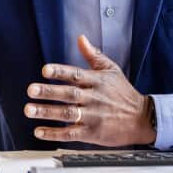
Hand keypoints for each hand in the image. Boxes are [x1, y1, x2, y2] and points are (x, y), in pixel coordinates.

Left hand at [26, 35, 156, 146]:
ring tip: (29, 110)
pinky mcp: (93, 133)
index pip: (76, 74)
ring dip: (47, 112)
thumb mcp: (112, 70)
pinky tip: (39, 131)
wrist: (142, 119)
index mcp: (97, 81)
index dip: (60, 72)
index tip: (45, 70)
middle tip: (31, 90)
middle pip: (69, 94)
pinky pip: (71, 133)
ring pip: (67, 113)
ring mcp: (93, 116)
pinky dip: (55, 133)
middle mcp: (94, 98)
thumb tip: (81, 38)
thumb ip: (94, 55)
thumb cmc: (124, 94)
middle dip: (49, 92)